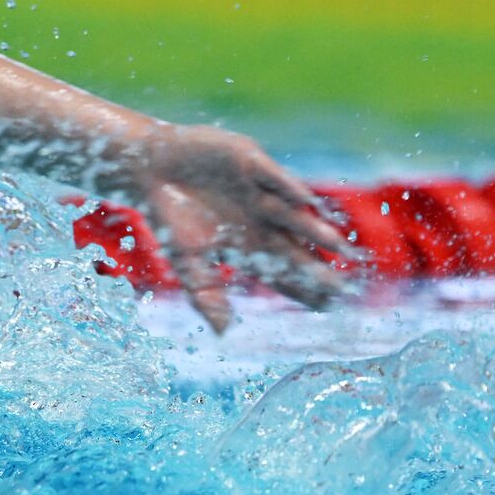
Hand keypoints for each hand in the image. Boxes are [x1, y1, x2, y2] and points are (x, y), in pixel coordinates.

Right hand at [130, 123, 355, 332]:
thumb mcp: (186, 261)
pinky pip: (272, 176)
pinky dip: (287, 186)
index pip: (283, 271)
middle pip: (296, 246)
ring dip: (314, 228)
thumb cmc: (168, 215)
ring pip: (292, 214)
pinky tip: (305, 200)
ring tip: (338, 244)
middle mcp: (262, 220)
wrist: (150, 168)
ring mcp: (259, 192)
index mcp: (250, 245)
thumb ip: (205, 294)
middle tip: (344, 286)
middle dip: (318, 265)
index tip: (326, 308)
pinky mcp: (251, 162)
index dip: (303, 289)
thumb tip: (224, 332)